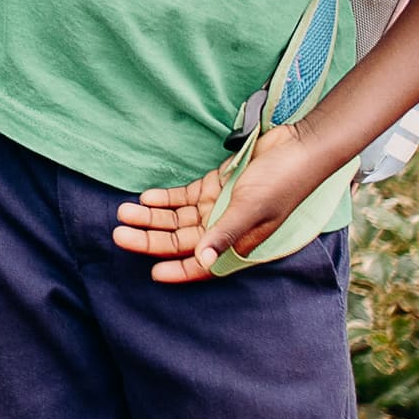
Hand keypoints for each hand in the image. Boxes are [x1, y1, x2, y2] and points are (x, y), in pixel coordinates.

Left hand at [112, 123, 330, 282]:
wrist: (299, 146)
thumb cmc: (282, 181)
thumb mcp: (251, 209)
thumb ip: (225, 234)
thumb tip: (204, 259)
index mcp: (238, 243)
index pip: (203, 264)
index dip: (178, 271)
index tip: (152, 273)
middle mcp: (224, 229)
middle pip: (181, 241)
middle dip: (150, 239)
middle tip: (119, 234)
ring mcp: (218, 207)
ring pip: (177, 218)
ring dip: (152, 217)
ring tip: (123, 212)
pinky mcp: (214, 187)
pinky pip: (183, 198)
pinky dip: (165, 199)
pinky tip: (146, 198)